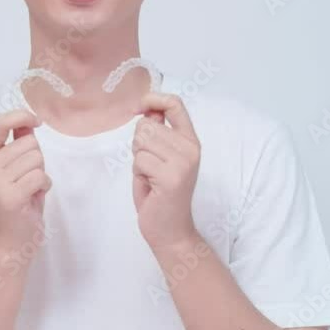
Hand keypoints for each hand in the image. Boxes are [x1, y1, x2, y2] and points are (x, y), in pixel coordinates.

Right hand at [0, 109, 51, 248]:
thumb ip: (19, 144)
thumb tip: (28, 122)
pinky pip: (40, 176)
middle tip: (28, 179)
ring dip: (41, 174)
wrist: (13, 239)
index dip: (20, 116)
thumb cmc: (19, 201)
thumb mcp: (17, 168)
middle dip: (37, 159)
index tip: (36, 121)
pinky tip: (34, 198)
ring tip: (30, 189)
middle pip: (28, 143)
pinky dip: (44, 186)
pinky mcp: (9, 196)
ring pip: (36, 159)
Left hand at [131, 92, 201, 248]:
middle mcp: (191, 148)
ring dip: (138, 160)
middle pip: (146, 125)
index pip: (175, 104)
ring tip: (151, 176)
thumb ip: (157, 134)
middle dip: (138, 145)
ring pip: (141, 142)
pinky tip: (151, 186)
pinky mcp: (172, 176)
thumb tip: (148, 110)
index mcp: (190, 141)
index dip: (153, 99)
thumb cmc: (160, 194)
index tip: (139, 107)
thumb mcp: (159, 158)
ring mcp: (183, 162)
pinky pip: (139, 160)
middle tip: (149, 166)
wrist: (171, 230)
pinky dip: (138, 173)